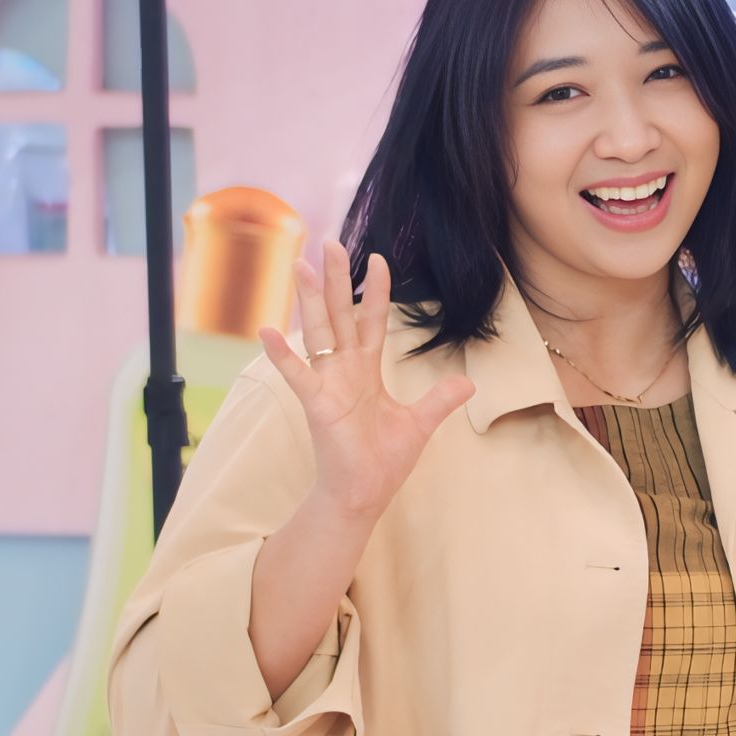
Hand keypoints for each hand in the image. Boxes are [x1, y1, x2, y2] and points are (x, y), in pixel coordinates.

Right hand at [256, 242, 474, 524]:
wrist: (363, 494)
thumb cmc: (383, 461)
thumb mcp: (419, 424)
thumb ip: (440, 400)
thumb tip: (468, 383)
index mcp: (366, 371)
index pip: (372, 321)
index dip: (376, 291)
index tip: (377, 258)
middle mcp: (344, 371)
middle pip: (339, 314)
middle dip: (335, 280)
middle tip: (329, 242)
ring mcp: (328, 385)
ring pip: (318, 333)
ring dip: (309, 300)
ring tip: (299, 266)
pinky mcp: (317, 404)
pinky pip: (298, 374)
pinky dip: (282, 354)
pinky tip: (267, 330)